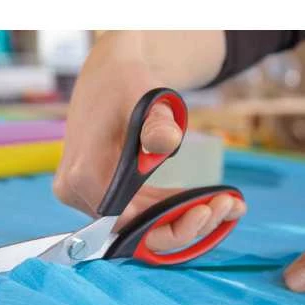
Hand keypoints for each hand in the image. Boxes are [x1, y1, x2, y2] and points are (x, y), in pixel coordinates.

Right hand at [53, 32, 245, 251]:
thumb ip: (156, 124)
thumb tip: (165, 143)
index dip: (173, 226)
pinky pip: (134, 212)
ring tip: (226, 203)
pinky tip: (204, 202)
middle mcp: (76, 191)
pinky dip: (168, 210)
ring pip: (137, 224)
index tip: (210, 211)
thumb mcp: (146, 100)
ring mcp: (82, 194)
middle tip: (228, 207)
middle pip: (135, 229)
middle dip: (184, 225)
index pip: (129, 222)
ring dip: (181, 219)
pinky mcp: (96, 192)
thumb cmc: (126, 84)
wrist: (108, 75)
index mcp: (84, 175)